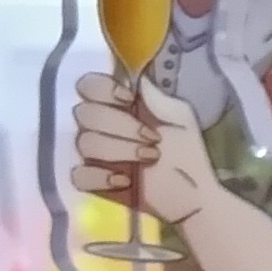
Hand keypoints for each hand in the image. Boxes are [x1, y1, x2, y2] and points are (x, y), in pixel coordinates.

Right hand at [70, 69, 212, 222]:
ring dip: (120, 149)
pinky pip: (78, 174)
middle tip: (152, 138)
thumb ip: (156, 97)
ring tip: (149, 158)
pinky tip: (124, 180)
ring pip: (84, 142)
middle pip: (84, 113)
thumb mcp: (179, 119)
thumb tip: (137, 77)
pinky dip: (100, 176)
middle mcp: (99, 126)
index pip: (88, 86)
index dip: (101, 89)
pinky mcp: (90, 181)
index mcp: (117, 106)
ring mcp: (91, 154)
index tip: (128, 100)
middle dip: (120, 125)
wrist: (192, 193)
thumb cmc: (186, 153)